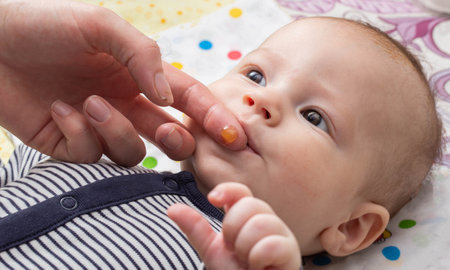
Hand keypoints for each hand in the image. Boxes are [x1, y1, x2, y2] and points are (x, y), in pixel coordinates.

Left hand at [0, 0, 245, 165]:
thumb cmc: (45, 26)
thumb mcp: (100, 25)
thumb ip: (142, 55)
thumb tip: (166, 95)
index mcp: (138, 75)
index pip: (186, 99)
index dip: (212, 116)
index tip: (233, 135)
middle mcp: (126, 104)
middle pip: (170, 136)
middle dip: (178, 139)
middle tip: (169, 130)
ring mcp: (100, 127)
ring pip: (132, 152)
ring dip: (116, 130)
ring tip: (89, 102)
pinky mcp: (71, 145)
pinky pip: (91, 155)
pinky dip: (79, 132)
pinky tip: (60, 109)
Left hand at [168, 183, 300, 269]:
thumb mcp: (212, 251)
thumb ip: (196, 229)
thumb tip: (172, 208)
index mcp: (248, 217)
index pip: (241, 192)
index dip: (227, 190)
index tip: (212, 199)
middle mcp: (267, 221)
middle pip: (250, 204)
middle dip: (233, 230)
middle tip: (235, 251)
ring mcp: (282, 235)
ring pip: (260, 223)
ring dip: (245, 248)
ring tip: (248, 262)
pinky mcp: (291, 253)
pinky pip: (271, 244)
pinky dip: (257, 259)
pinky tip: (259, 268)